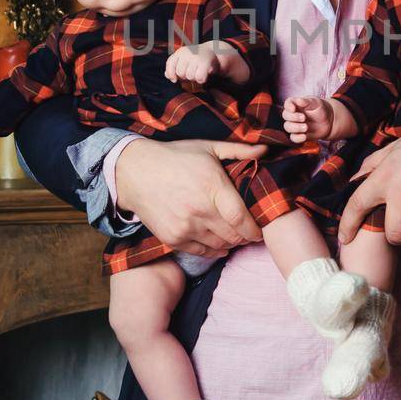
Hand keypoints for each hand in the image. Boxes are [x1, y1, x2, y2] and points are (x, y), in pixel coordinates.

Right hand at [114, 138, 267, 258]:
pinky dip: (213, 250)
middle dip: (245, 237)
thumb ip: (239, 150)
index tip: (259, 231)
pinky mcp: (173, 238)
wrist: (134, 172)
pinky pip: (202, 252)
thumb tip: (266, 148)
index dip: (255, 229)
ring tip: (233, 236)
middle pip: (233, 236)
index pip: (242, 219)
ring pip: (220, 246)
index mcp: (212, 186)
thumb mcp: (207, 147)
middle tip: (249, 233)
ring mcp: (185, 227)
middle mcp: (200, 209)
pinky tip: (217, 243)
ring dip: (230, 243)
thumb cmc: (175, 157)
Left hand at [165, 44, 218, 85]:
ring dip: (194, 78)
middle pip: (180, 73)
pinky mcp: (205, 62)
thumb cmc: (197, 58)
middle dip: (185, 76)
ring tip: (198, 72)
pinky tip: (203, 76)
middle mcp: (187, 53)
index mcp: (180, 52)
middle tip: (192, 72)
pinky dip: (201, 80)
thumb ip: (174, 66)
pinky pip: (199, 78)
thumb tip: (167, 75)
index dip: (171, 73)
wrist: (214, 51)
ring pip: (190, 76)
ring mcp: (196, 57)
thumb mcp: (184, 59)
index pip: (170, 63)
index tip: (174, 79)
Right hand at [281, 96, 332, 142]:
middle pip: (285, 115)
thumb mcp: (316, 103)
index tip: (293, 109)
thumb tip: (299, 100)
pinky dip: (297, 138)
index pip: (288, 103)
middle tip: (304, 118)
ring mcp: (295, 125)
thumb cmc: (320, 109)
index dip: (288, 106)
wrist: (328, 121)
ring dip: (295, 128)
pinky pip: (293, 138)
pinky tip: (304, 136)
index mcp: (295, 104)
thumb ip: (307, 101)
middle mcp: (293, 114)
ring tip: (306, 127)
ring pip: (288, 127)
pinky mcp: (298, 134)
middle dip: (293, 117)